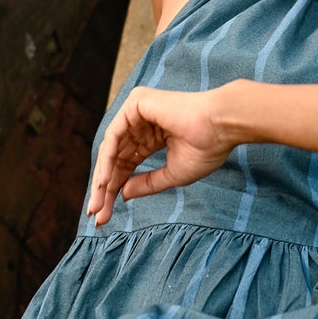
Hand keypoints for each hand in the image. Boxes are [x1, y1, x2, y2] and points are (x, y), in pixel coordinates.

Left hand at [86, 86, 233, 227]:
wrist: (221, 126)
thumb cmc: (206, 148)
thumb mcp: (172, 174)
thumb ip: (147, 184)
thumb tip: (122, 194)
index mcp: (152, 136)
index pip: (126, 164)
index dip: (115, 189)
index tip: (104, 215)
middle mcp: (141, 122)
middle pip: (116, 159)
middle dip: (105, 188)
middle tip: (96, 215)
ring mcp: (137, 111)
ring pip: (111, 149)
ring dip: (102, 178)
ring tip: (97, 204)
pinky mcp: (135, 103)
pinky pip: (114, 136)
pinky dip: (107, 160)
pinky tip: (105, 182)